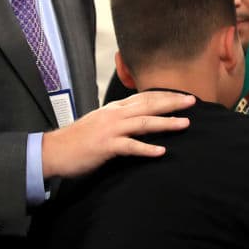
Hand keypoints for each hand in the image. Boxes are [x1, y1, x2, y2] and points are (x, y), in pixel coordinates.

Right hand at [41, 91, 195, 177]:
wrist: (55, 151)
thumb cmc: (79, 139)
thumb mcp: (101, 122)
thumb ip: (120, 118)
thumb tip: (140, 118)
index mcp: (114, 108)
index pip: (144, 97)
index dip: (165, 96)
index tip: (183, 96)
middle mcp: (114, 115)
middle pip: (149, 105)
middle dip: (172, 103)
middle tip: (193, 102)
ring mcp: (110, 130)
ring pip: (144, 123)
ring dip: (166, 123)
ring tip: (185, 124)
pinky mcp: (106, 146)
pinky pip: (130, 147)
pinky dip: (146, 149)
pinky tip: (161, 152)